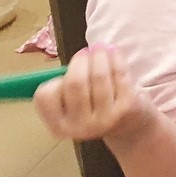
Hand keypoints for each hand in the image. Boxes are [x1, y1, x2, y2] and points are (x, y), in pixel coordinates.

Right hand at [34, 46, 155, 141]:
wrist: (130, 128)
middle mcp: (80, 126)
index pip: (45, 97)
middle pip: (74, 83)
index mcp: (59, 126)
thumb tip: (75, 58)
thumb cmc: (95, 109)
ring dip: (99, 56)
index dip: (54, 80)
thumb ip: (65, 87)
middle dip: (79, 61)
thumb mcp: (73, 107)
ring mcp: (105, 118)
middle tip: (85, 51)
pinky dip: (116, 59)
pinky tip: (114, 52)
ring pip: (98, 77)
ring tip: (100, 48)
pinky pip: (119, 75)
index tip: (65, 71)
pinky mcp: (127, 107)